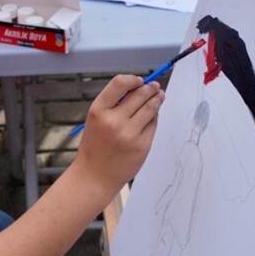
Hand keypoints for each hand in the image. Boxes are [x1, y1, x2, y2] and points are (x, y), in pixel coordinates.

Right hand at [71, 75, 163, 198]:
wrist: (94, 176)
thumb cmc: (95, 147)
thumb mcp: (95, 121)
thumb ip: (113, 105)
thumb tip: (137, 89)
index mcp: (99, 111)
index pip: (119, 84)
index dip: (133, 79)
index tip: (140, 81)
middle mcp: (114, 120)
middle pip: (139, 94)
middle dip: (150, 88)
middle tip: (155, 86)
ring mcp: (130, 133)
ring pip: (150, 108)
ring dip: (157, 99)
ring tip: (160, 96)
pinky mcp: (142, 145)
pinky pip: (153, 125)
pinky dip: (154, 117)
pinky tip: (153, 115)